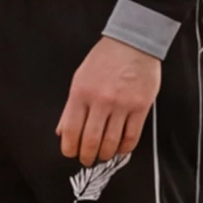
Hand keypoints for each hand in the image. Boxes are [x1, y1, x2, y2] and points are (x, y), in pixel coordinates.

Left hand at [55, 37, 160, 167]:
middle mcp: (100, 100)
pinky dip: (124, 148)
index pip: (71, 130)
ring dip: (105, 155)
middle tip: (87, 160)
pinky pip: (131, 136)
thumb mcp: (80, 78)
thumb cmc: (105, 59)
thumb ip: (70, 107)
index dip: (70, 148)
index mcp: (81, 93)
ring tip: (103, 155)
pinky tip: (120, 149)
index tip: (71, 153)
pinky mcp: (141, 107)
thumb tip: (62, 131)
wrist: (133, 42)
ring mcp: (121, 104)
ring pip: (111, 142)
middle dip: (87, 156)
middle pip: (91, 141)